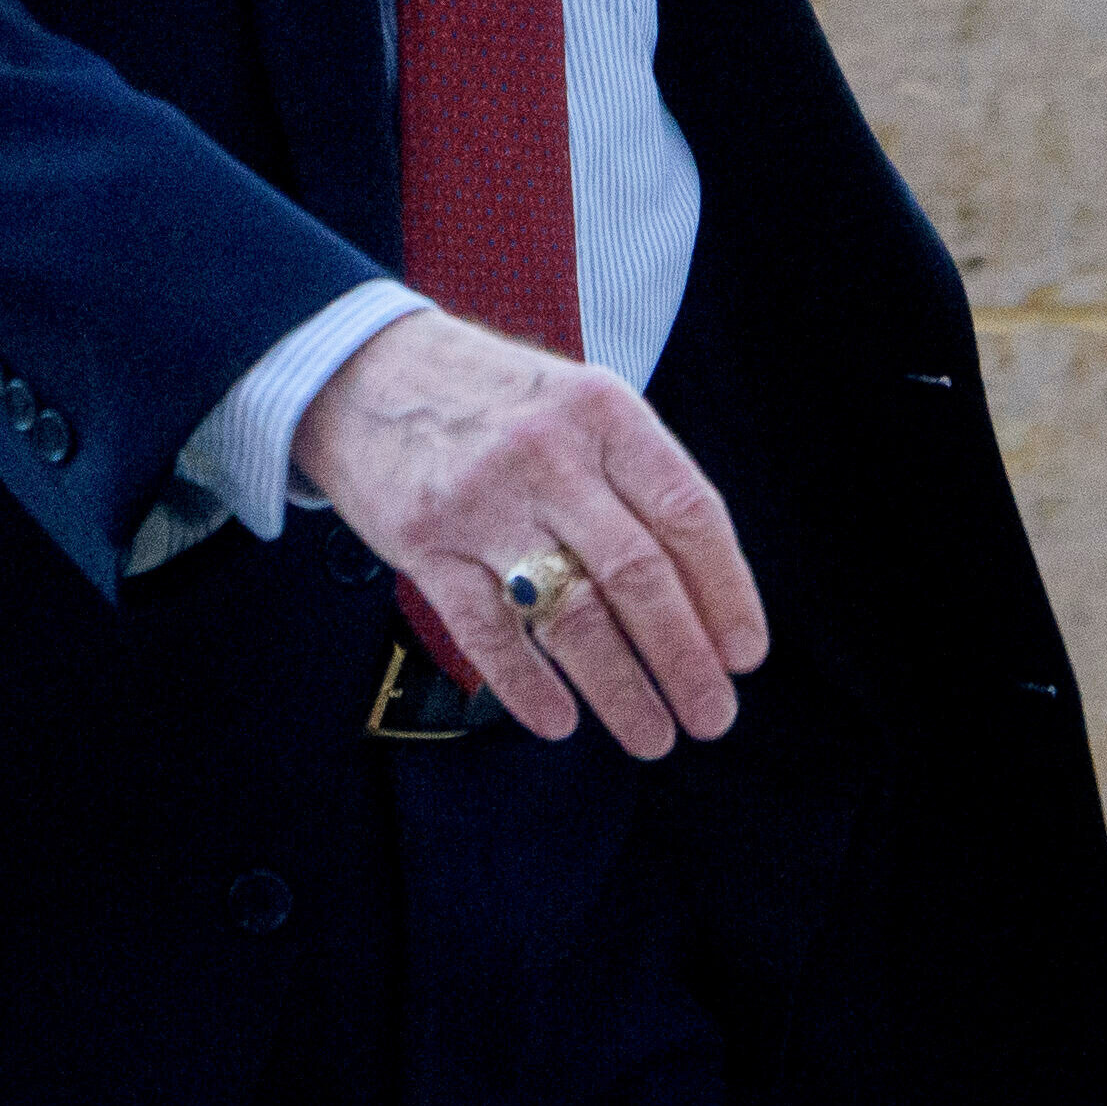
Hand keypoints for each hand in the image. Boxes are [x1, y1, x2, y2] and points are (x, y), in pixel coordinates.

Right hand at [294, 310, 769, 755]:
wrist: (362, 370)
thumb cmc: (492, 400)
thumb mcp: (578, 403)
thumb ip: (635, 480)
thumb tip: (704, 596)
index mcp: (604, 412)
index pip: (688, 513)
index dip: (726, 592)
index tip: (744, 655)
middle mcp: (550, 453)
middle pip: (638, 574)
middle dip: (686, 659)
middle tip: (712, 716)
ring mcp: (484, 499)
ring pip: (571, 614)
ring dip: (621, 689)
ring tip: (652, 735)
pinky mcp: (425, 542)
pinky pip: (488, 632)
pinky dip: (528, 687)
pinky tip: (560, 721)